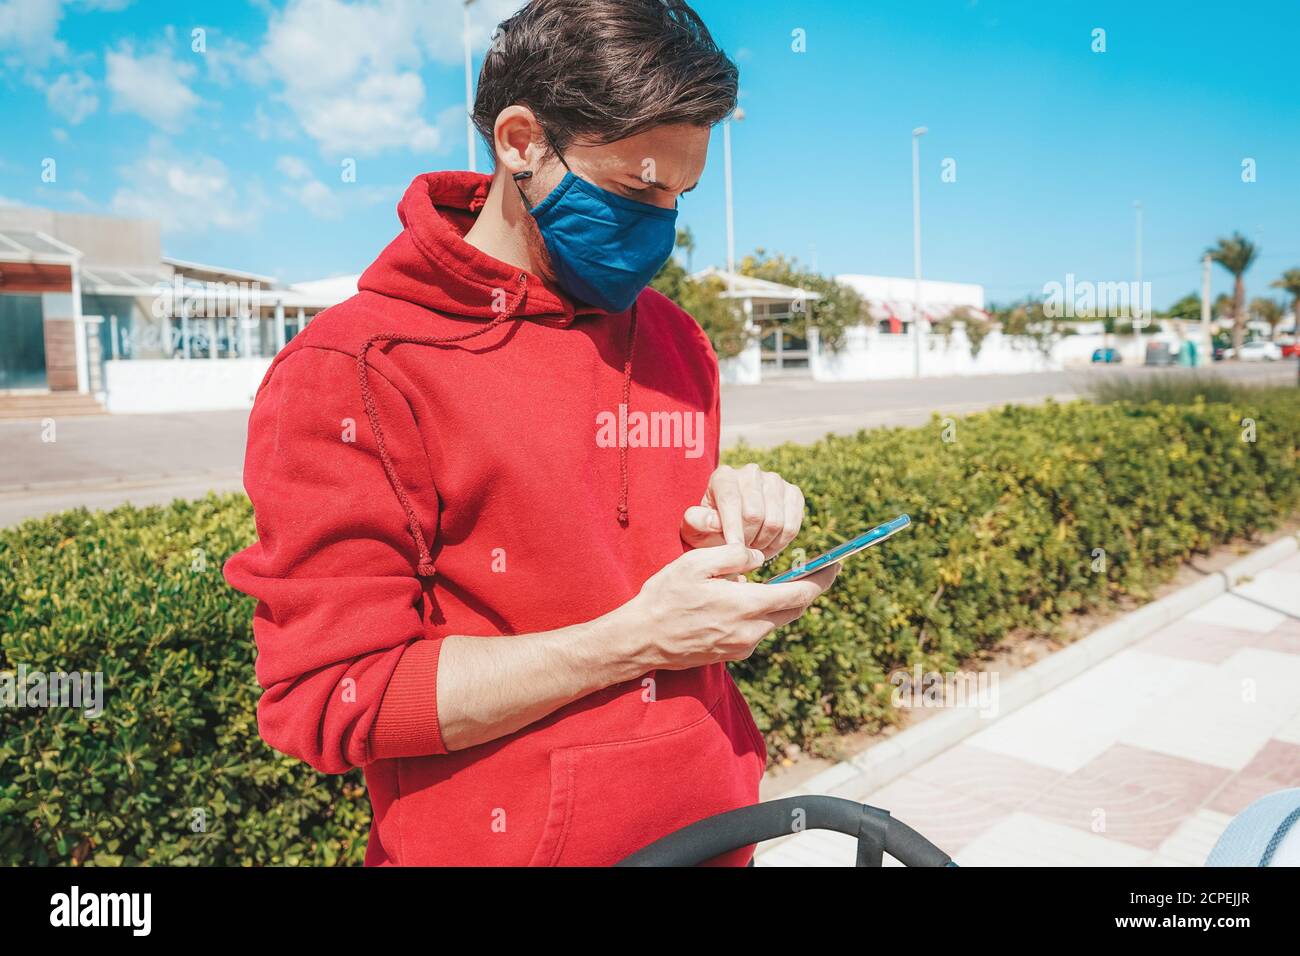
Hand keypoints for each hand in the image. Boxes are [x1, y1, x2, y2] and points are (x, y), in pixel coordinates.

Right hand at [617, 544, 838, 670]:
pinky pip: (758, 631)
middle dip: (806, 589)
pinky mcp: (733, 654)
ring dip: (779, 601)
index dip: (822, 578)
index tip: (835, 564)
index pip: (800, 593)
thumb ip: (733, 556)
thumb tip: (759, 557)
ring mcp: (743, 646)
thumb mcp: (695, 563)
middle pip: (795, 609)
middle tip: (812, 569)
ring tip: (770, 582)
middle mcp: (752, 631)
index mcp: (747, 605)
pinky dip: (760, 615)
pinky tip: (741, 601)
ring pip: (776, 620)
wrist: (642, 640)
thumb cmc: (665, 597)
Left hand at [680, 463, 805, 558]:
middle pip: (755, 514)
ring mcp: (775, 481)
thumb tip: (713, 521)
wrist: (733, 528)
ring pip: (775, 522)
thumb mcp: (695, 529)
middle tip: (741, 551)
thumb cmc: (710, 529)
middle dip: (747, 539)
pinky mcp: (793, 494)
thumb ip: (698, 523)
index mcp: (724, 476)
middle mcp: (751, 472)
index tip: (733, 550)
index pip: (731, 501)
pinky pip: (792, 526)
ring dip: (764, 544)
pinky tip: (767, 545)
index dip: (733, 528)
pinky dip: (780, 543)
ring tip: (752, 549)